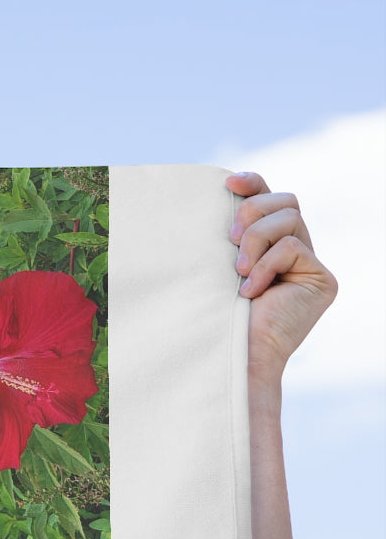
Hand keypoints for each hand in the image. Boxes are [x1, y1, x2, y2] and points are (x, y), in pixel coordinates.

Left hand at [226, 172, 337, 386]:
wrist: (232, 355)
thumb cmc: (216, 313)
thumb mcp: (218, 263)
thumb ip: (231, 233)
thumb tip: (225, 190)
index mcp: (269, 245)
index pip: (270, 199)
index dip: (254, 184)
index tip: (228, 183)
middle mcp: (295, 252)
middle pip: (286, 201)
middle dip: (253, 213)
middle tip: (229, 242)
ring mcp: (311, 266)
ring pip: (290, 218)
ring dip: (255, 240)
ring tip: (238, 271)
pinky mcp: (322, 280)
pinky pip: (293, 247)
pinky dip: (266, 264)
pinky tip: (252, 291)